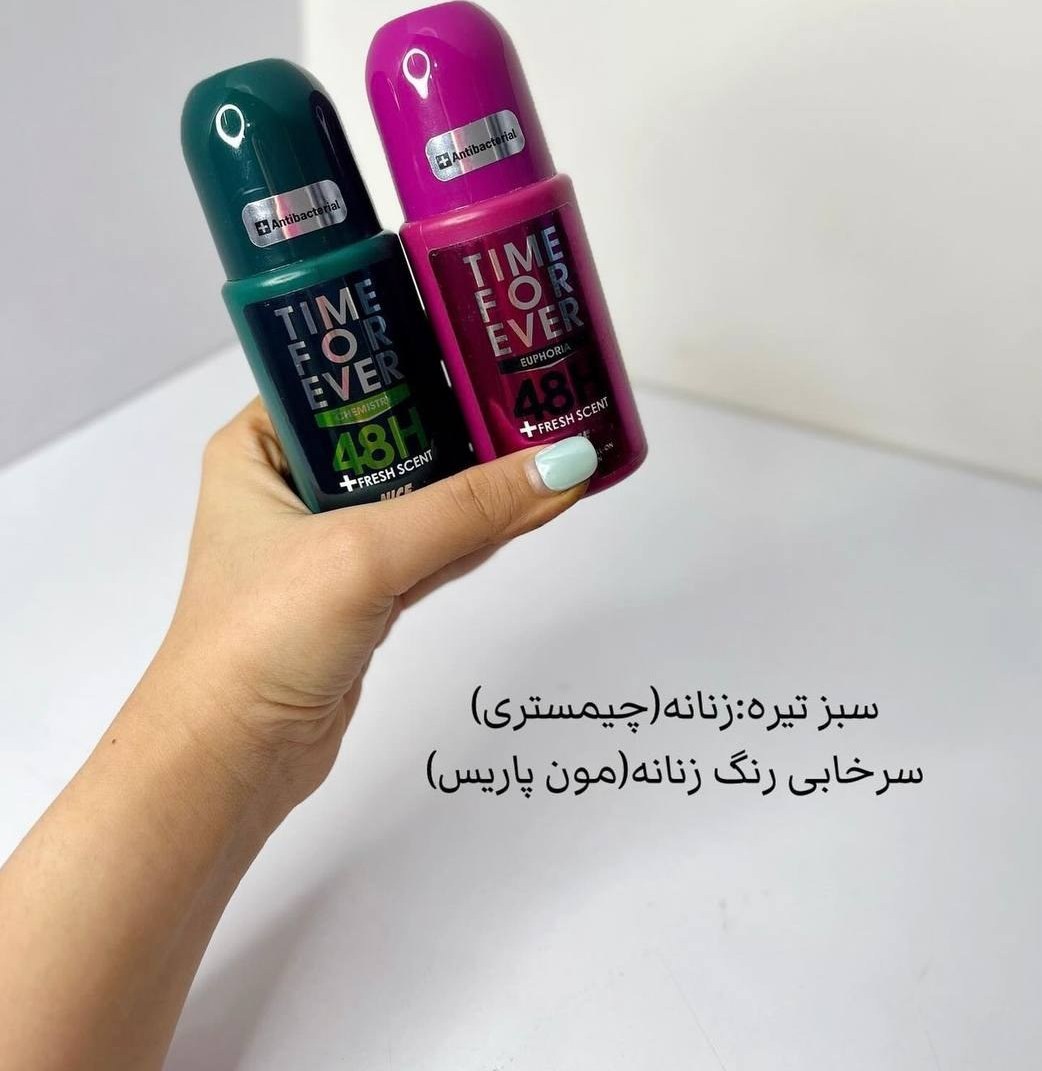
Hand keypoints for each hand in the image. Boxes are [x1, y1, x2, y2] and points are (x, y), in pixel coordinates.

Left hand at [157, 398, 596, 818]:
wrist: (232, 760)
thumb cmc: (261, 638)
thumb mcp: (365, 552)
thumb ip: (467, 508)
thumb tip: (564, 463)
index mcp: (261, 446)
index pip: (348, 378)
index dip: (416, 354)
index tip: (487, 339)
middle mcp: (293, 486)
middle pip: (397, 437)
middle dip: (463, 422)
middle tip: (538, 389)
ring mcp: (330, 544)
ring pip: (421, 496)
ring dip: (479, 482)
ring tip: (552, 444)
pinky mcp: (362, 595)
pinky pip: (430, 548)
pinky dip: (475, 533)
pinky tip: (527, 508)